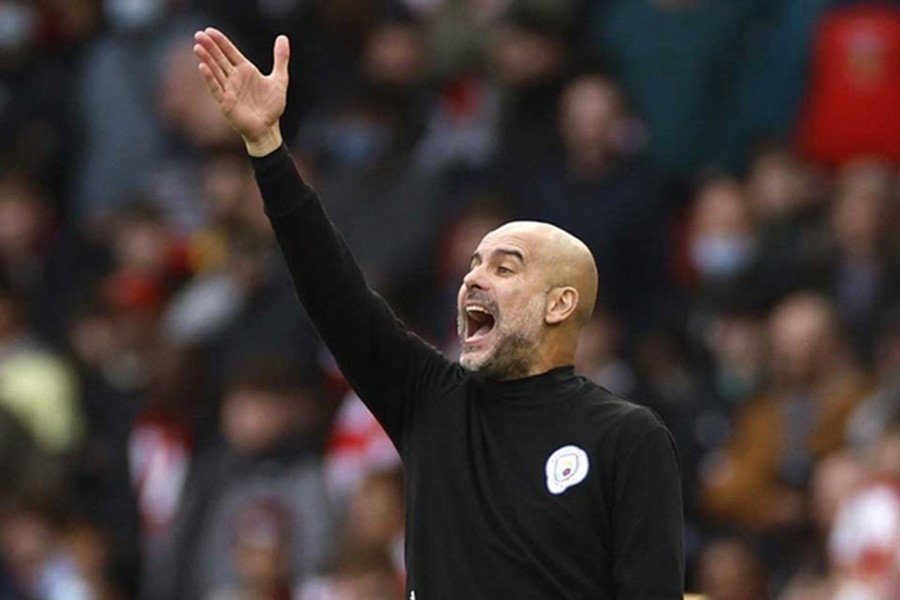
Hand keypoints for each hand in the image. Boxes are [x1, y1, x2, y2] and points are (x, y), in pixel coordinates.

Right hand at [193, 27, 288, 155]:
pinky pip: (216, 89)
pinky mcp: (225, 103)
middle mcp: (234, 78)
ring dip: (206, 59)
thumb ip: (281, 59)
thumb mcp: (280, 79)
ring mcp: (229, 90)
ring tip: (198, 47)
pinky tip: (203, 67)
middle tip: (199, 34)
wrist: (269, 128)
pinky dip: (209, 78)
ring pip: (215, 71)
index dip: (221, 42)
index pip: (230, 52)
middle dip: (210, 47)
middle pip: (219, 59)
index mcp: (245, 70)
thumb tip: (283, 37)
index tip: (209, 30)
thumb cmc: (272, 106)